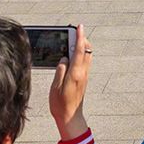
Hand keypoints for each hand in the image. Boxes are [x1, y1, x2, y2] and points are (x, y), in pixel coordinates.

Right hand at [50, 24, 90, 140]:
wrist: (70, 116)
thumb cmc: (60, 104)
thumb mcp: (55, 87)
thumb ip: (60, 70)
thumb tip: (64, 58)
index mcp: (75, 73)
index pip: (79, 50)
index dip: (79, 37)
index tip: (79, 26)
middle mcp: (83, 73)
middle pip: (86, 50)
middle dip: (82, 38)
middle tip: (74, 31)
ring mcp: (84, 76)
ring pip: (87, 55)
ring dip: (82, 46)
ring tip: (72, 40)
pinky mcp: (83, 79)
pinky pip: (85, 62)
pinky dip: (81, 54)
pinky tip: (73, 54)